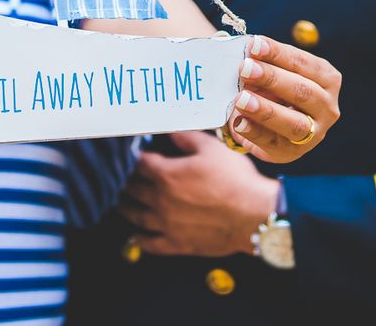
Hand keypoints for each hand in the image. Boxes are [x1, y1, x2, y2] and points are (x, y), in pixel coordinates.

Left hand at [120, 131, 278, 256]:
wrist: (254, 215)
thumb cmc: (235, 181)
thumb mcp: (211, 148)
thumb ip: (186, 138)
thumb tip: (170, 132)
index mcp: (166, 175)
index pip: (138, 163)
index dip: (133, 155)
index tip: (131, 152)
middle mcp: (160, 201)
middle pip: (131, 189)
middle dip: (125, 179)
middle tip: (122, 175)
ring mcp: (166, 225)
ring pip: (134, 216)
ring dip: (125, 206)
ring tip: (121, 201)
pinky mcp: (177, 244)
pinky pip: (149, 243)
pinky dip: (138, 239)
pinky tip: (136, 235)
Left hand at [228, 35, 340, 163]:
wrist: (270, 122)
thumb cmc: (272, 86)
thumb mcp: (271, 70)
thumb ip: (259, 59)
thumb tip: (231, 43)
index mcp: (326, 78)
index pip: (303, 63)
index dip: (277, 53)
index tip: (253, 44)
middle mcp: (327, 106)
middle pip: (302, 91)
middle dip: (272, 78)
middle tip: (245, 68)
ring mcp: (314, 133)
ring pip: (294, 123)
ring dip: (266, 110)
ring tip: (240, 99)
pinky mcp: (291, 152)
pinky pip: (273, 143)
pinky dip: (254, 132)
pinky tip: (238, 122)